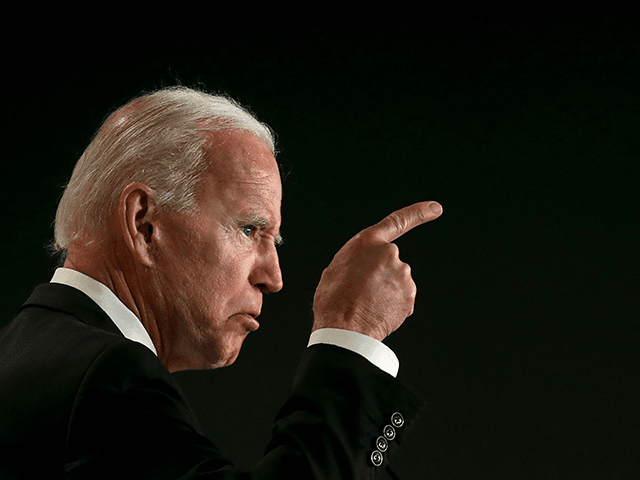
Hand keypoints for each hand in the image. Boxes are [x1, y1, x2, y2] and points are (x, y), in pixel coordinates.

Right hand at [312, 201, 442, 340]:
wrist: (344, 328)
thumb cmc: (333, 300)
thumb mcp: (336, 269)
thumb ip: (358, 261)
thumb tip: (367, 271)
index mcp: (368, 242)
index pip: (398, 222)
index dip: (419, 213)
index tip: (436, 208)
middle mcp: (390, 253)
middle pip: (390, 263)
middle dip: (381, 276)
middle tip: (361, 292)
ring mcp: (402, 275)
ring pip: (397, 283)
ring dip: (386, 292)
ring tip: (366, 304)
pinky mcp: (409, 295)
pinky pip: (402, 300)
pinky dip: (392, 307)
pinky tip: (377, 313)